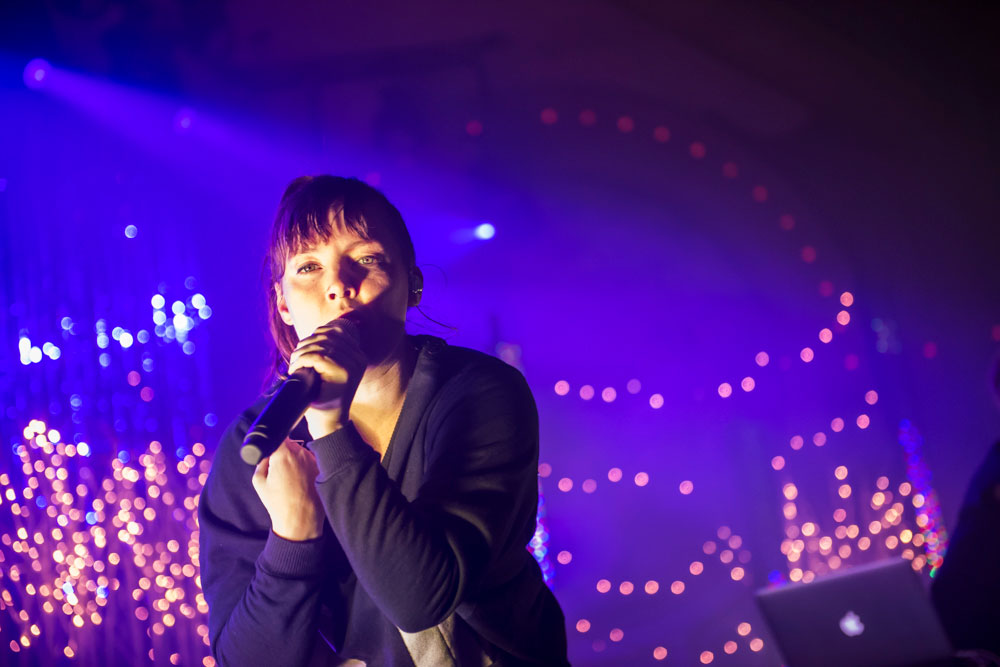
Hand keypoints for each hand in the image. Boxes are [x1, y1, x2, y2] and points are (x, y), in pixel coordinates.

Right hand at [252, 438, 323, 540]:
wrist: (300, 520)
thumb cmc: (278, 503)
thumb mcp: (259, 481)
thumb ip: (261, 461)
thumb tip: (267, 452)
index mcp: (283, 453)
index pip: (278, 435)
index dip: (274, 440)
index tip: (272, 449)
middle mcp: (301, 452)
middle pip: (290, 443)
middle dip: (283, 451)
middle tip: (279, 468)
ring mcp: (313, 459)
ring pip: (301, 451)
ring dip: (295, 458)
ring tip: (291, 478)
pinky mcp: (321, 468)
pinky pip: (310, 460)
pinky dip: (305, 466)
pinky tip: (301, 481)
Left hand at [288, 318, 366, 436]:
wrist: (329, 422)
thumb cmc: (323, 396)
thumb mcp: (327, 370)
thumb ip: (328, 351)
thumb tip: (316, 332)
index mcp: (357, 355)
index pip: (336, 330)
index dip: (315, 334)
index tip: (302, 348)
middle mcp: (358, 358)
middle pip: (327, 335)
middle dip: (305, 343)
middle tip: (295, 359)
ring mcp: (353, 364)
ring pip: (321, 345)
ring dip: (301, 353)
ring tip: (294, 366)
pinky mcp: (345, 372)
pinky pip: (318, 356)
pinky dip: (302, 360)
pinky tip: (296, 370)